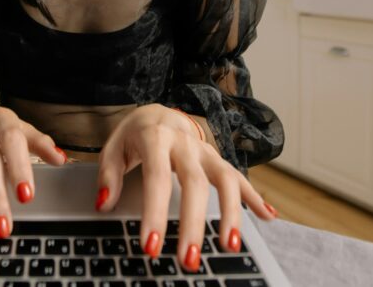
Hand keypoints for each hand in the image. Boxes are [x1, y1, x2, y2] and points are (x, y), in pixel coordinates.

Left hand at [96, 104, 277, 271]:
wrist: (157, 112)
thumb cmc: (134, 135)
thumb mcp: (112, 148)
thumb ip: (108, 175)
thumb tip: (104, 202)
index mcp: (156, 137)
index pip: (156, 177)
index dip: (155, 213)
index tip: (151, 245)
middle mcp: (185, 143)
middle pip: (194, 183)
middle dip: (193, 224)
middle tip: (188, 259)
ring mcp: (206, 151)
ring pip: (225, 180)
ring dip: (231, 214)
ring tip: (230, 246)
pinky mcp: (218, 160)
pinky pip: (240, 178)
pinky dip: (255, 197)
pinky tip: (268, 218)